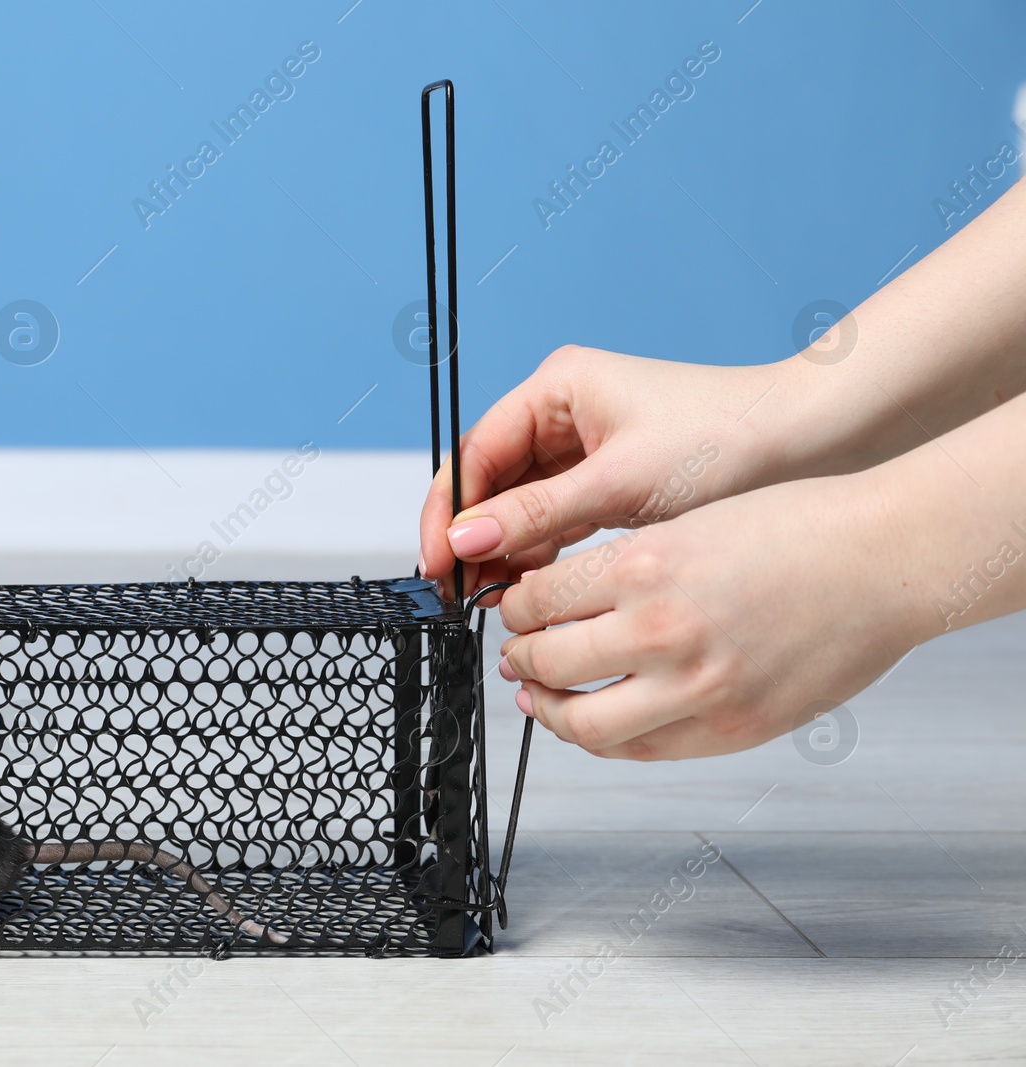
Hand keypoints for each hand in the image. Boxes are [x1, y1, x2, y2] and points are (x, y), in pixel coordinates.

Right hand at [419, 346, 780, 598]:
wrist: (809, 444)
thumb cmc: (726, 441)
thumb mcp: (617, 484)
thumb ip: (533, 516)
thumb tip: (463, 544)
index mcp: (556, 387)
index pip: (475, 453)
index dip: (449, 511)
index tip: (439, 562)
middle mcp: (563, 410)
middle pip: (489, 479)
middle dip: (472, 536)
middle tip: (456, 591)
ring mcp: (584, 444)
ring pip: (517, 503)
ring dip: (502, 549)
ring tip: (491, 600)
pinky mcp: (607, 478)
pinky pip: (551, 518)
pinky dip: (537, 552)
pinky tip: (528, 587)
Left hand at [493, 471, 920, 759]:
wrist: (885, 560)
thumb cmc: (797, 529)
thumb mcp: (687, 522)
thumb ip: (623, 567)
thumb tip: (557, 604)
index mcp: (644, 564)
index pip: (537, 600)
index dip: (514, 608)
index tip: (514, 609)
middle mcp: (662, 629)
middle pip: (547, 662)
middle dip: (520, 656)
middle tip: (517, 651)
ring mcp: (697, 688)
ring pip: (582, 722)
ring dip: (548, 708)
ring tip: (541, 694)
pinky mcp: (731, 729)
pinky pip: (640, 750)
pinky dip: (604, 739)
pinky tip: (595, 720)